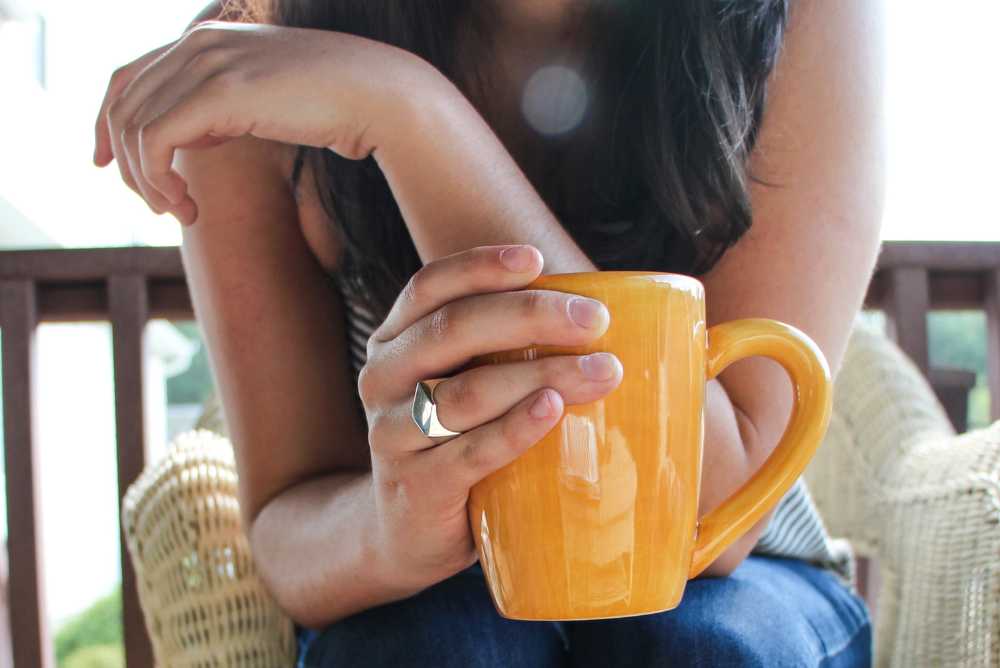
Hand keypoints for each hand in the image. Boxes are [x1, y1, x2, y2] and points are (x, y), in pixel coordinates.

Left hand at [93, 20, 433, 223]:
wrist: (380, 96)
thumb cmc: (336, 106)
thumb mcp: (267, 101)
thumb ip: (225, 108)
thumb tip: (196, 139)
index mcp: (206, 39)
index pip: (127, 77)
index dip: (105, 123)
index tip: (104, 164)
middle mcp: (197, 43)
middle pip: (122, 106)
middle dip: (128, 166)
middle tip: (161, 208)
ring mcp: (206, 62)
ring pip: (133, 127)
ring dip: (145, 182)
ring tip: (179, 213)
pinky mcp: (218, 92)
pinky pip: (155, 142)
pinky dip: (158, 182)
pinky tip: (187, 208)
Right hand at [360, 244, 623, 588]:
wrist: (405, 533)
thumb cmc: (454, 441)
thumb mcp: (458, 384)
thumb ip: (500, 347)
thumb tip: (600, 315)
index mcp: (394, 341)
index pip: (429, 287)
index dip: (480, 266)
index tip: (537, 259)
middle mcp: (385, 379)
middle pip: (452, 329)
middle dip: (529, 315)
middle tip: (594, 320)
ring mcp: (394, 434)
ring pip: (468, 392)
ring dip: (541, 374)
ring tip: (603, 372)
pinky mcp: (418, 486)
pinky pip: (470, 450)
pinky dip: (515, 428)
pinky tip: (554, 410)